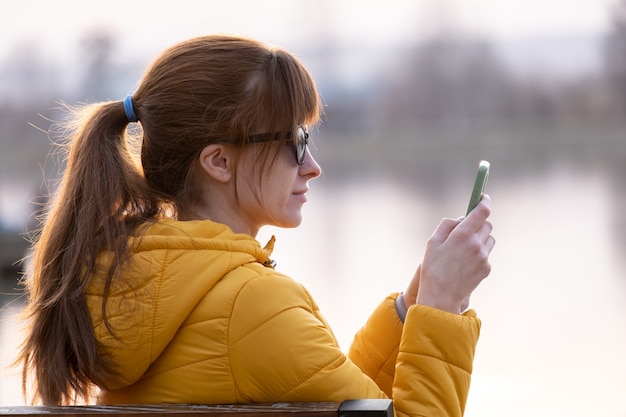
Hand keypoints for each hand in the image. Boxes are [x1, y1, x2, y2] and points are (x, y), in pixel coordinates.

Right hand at [416, 195, 494, 313]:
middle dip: (480, 222)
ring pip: (489, 239)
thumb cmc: (433, 268)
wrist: (441, 297)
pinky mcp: (487, 268)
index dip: (484, 202)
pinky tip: (465, 263)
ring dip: (481, 238)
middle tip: (469, 226)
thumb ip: (447, 225)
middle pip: (487, 224)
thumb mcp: (432, 242)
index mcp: (462, 234)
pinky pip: (486, 254)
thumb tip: (461, 218)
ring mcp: (484, 257)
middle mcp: (476, 244)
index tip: (483, 197)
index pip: (482, 211)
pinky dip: (479, 253)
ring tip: (465, 248)